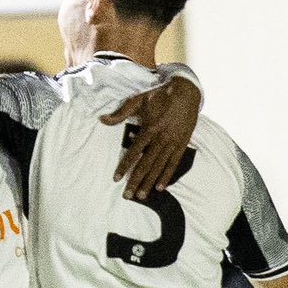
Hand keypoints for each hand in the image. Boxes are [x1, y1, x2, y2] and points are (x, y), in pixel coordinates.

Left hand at [101, 77, 200, 200]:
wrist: (186, 91)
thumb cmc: (159, 95)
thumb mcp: (138, 100)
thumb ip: (120, 113)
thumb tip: (101, 119)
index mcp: (149, 129)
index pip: (133, 153)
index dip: (124, 166)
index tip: (116, 178)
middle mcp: (160, 139)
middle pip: (145, 164)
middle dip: (136, 181)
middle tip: (127, 195)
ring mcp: (172, 143)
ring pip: (159, 167)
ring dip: (150, 182)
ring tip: (142, 196)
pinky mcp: (182, 144)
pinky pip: (173, 163)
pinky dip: (167, 176)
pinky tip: (160, 188)